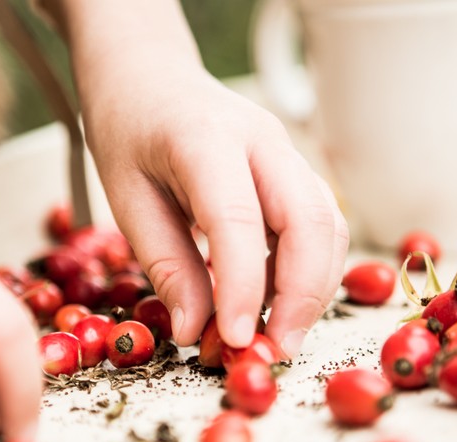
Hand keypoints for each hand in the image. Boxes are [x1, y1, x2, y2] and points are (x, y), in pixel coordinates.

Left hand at [55, 0, 348, 355]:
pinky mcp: (295, 173)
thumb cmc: (130, 131)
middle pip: (312, 220)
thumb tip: (197, 330)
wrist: (151, 78)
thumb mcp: (127, 197)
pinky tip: (279, 301)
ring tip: (278, 334)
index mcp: (206, 138)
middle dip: (303, 295)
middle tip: (275, 349)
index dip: (243, 286)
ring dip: (314, 288)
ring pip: (329, 224)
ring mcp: (288, 153)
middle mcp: (263, 140)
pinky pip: (321, 225)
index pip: (237, 218)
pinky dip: (310, 270)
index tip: (236, 340)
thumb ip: (166, 264)